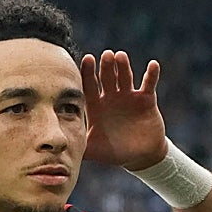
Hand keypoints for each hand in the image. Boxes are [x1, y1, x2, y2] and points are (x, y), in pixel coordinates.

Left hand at [80, 50, 167, 170]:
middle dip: (106, 67)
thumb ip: (80, 146)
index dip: (88, 74)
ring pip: (125, 77)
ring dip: (123, 66)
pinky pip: (149, 84)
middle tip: (105, 55)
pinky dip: (151, 75)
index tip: (87, 59)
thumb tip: (59, 149)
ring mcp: (129, 96)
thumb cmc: (114, 152)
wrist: (140, 156)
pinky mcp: (146, 99)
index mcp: (97, 106)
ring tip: (121, 56)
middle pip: (107, 78)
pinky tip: (153, 65)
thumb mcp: (95, 149)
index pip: (90, 87)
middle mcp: (111, 97)